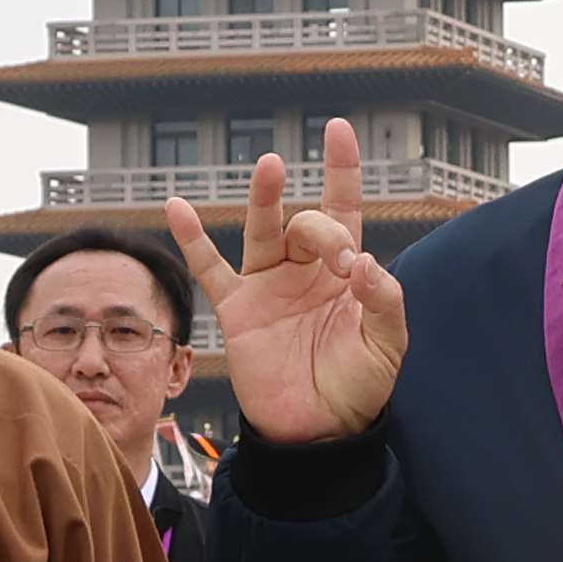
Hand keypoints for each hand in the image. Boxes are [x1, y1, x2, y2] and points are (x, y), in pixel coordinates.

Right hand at [175, 120, 410, 444]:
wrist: (318, 431)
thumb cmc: (357, 387)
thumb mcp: (386, 345)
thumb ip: (384, 302)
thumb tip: (366, 263)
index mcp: (344, 272)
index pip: (344, 209)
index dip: (342, 169)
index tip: (338, 130)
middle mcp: (303, 269)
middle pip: (307, 224)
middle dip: (325, 232)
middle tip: (340, 262)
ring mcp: (268, 285)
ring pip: (263, 230)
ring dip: (265, 198)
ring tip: (271, 166)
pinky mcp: (237, 309)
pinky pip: (209, 268)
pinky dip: (192, 239)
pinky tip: (175, 207)